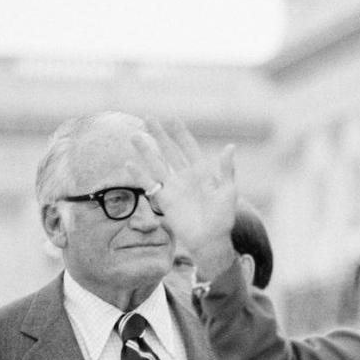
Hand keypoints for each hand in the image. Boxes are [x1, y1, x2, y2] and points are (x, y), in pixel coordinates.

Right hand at [129, 117, 238, 278]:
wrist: (211, 241)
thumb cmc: (223, 217)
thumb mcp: (228, 191)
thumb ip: (226, 170)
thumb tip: (230, 146)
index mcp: (202, 172)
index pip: (189, 148)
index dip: (180, 134)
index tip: (171, 119)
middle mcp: (185, 177)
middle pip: (170, 151)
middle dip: (159, 136)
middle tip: (147, 118)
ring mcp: (173, 188)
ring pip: (157, 164)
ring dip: (146, 151)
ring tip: (135, 136)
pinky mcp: (164, 201)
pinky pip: (150, 185)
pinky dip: (139, 175)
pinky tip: (129, 164)